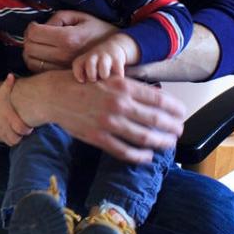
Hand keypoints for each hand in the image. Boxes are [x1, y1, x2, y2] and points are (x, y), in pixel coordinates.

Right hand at [0, 74, 32, 145]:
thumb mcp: (0, 91)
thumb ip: (8, 84)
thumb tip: (12, 74)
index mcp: (8, 117)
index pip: (22, 129)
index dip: (27, 129)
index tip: (29, 126)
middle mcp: (4, 126)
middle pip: (17, 139)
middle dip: (22, 136)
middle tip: (23, 130)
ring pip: (11, 142)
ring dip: (15, 139)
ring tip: (17, 133)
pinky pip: (3, 141)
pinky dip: (7, 139)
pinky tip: (8, 133)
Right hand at [10, 70, 184, 163]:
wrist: (52, 95)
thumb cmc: (80, 83)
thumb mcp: (107, 77)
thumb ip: (129, 86)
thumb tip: (154, 97)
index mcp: (122, 87)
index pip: (159, 100)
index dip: (175, 109)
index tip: (182, 113)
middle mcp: (118, 104)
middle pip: (156, 120)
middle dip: (173, 127)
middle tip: (179, 130)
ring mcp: (108, 123)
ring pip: (144, 138)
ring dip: (161, 142)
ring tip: (168, 143)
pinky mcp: (98, 137)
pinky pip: (125, 151)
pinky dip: (139, 156)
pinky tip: (147, 155)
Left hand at [23, 10, 117, 71]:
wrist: (113, 50)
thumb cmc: (95, 30)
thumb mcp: (79, 16)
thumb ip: (57, 18)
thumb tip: (41, 26)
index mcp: (68, 38)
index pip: (35, 33)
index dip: (31, 27)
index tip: (36, 25)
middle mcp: (64, 55)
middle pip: (30, 47)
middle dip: (28, 38)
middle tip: (35, 33)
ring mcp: (62, 67)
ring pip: (31, 61)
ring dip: (29, 50)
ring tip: (38, 43)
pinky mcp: (62, 75)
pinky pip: (38, 70)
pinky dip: (35, 61)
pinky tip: (42, 54)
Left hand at [72, 34, 138, 82]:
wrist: (111, 49)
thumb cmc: (95, 64)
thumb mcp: (86, 66)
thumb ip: (82, 75)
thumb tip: (83, 92)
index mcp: (84, 58)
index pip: (77, 64)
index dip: (78, 74)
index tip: (82, 81)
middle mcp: (94, 56)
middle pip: (90, 65)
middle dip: (92, 75)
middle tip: (95, 80)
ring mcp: (106, 57)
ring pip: (103, 68)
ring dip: (104, 75)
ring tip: (106, 78)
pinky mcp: (117, 60)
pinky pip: (117, 72)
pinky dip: (117, 77)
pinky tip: (116, 78)